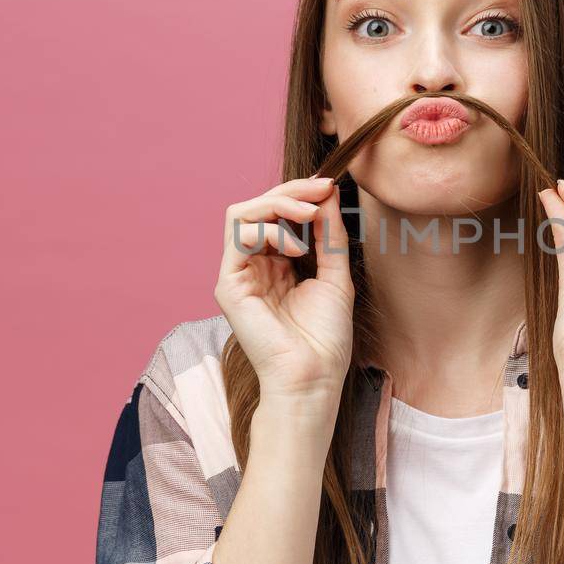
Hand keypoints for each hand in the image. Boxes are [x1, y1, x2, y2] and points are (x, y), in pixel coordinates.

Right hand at [214, 176, 355, 416]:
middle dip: (291, 190)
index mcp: (276, 263)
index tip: (330, 186)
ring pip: (242, 213)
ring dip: (278, 203)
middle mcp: (253, 265)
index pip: (277, 213)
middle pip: (257, 206)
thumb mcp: (335, 275)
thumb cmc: (325, 338)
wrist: (313, 377)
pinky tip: (295, 249)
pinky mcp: (228, 285)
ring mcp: (238, 274)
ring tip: (309, 216)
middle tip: (321, 189)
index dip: (300, 194)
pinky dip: (269, 231)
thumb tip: (327, 193)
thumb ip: (329, 235)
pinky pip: (238, 237)